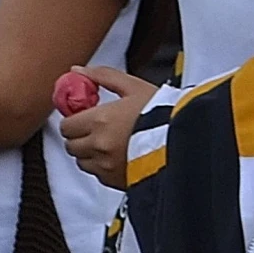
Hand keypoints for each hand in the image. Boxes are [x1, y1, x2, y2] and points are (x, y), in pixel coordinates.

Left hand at [59, 65, 158, 190]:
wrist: (187, 141)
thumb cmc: (162, 113)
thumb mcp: (133, 86)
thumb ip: (102, 76)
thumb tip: (77, 70)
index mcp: (100, 121)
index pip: (66, 126)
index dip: (72, 121)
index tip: (81, 117)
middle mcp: (99, 146)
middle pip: (71, 145)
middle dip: (78, 137)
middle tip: (93, 129)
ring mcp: (107, 167)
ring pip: (82, 162)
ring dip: (88, 153)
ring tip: (107, 143)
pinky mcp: (116, 182)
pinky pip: (98, 175)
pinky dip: (102, 166)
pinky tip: (117, 156)